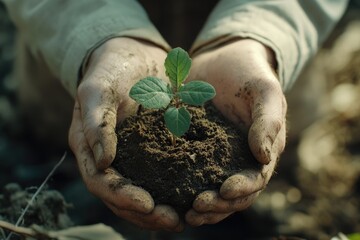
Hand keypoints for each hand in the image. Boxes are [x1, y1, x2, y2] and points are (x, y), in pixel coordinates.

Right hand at [68, 37, 182, 230]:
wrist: (134, 54)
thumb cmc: (111, 68)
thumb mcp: (98, 89)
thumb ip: (96, 123)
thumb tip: (104, 163)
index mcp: (90, 147)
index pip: (101, 182)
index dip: (122, 196)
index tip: (148, 204)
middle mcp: (109, 158)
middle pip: (122, 197)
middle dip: (146, 213)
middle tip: (173, 220)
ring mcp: (131, 155)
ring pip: (142, 192)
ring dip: (160, 209)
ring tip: (184, 218)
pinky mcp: (153, 149)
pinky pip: (162, 175)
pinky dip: (173, 189)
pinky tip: (192, 196)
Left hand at [185, 39, 286, 225]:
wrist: (222, 58)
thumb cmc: (249, 72)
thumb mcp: (265, 90)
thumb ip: (269, 120)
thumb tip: (264, 157)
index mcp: (259, 151)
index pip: (254, 180)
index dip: (241, 190)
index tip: (223, 190)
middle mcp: (237, 160)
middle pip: (231, 195)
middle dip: (216, 205)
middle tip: (196, 208)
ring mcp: (214, 157)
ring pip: (209, 190)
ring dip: (199, 206)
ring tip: (183, 213)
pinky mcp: (192, 148)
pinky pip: (187, 172)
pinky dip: (179, 186)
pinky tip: (164, 192)